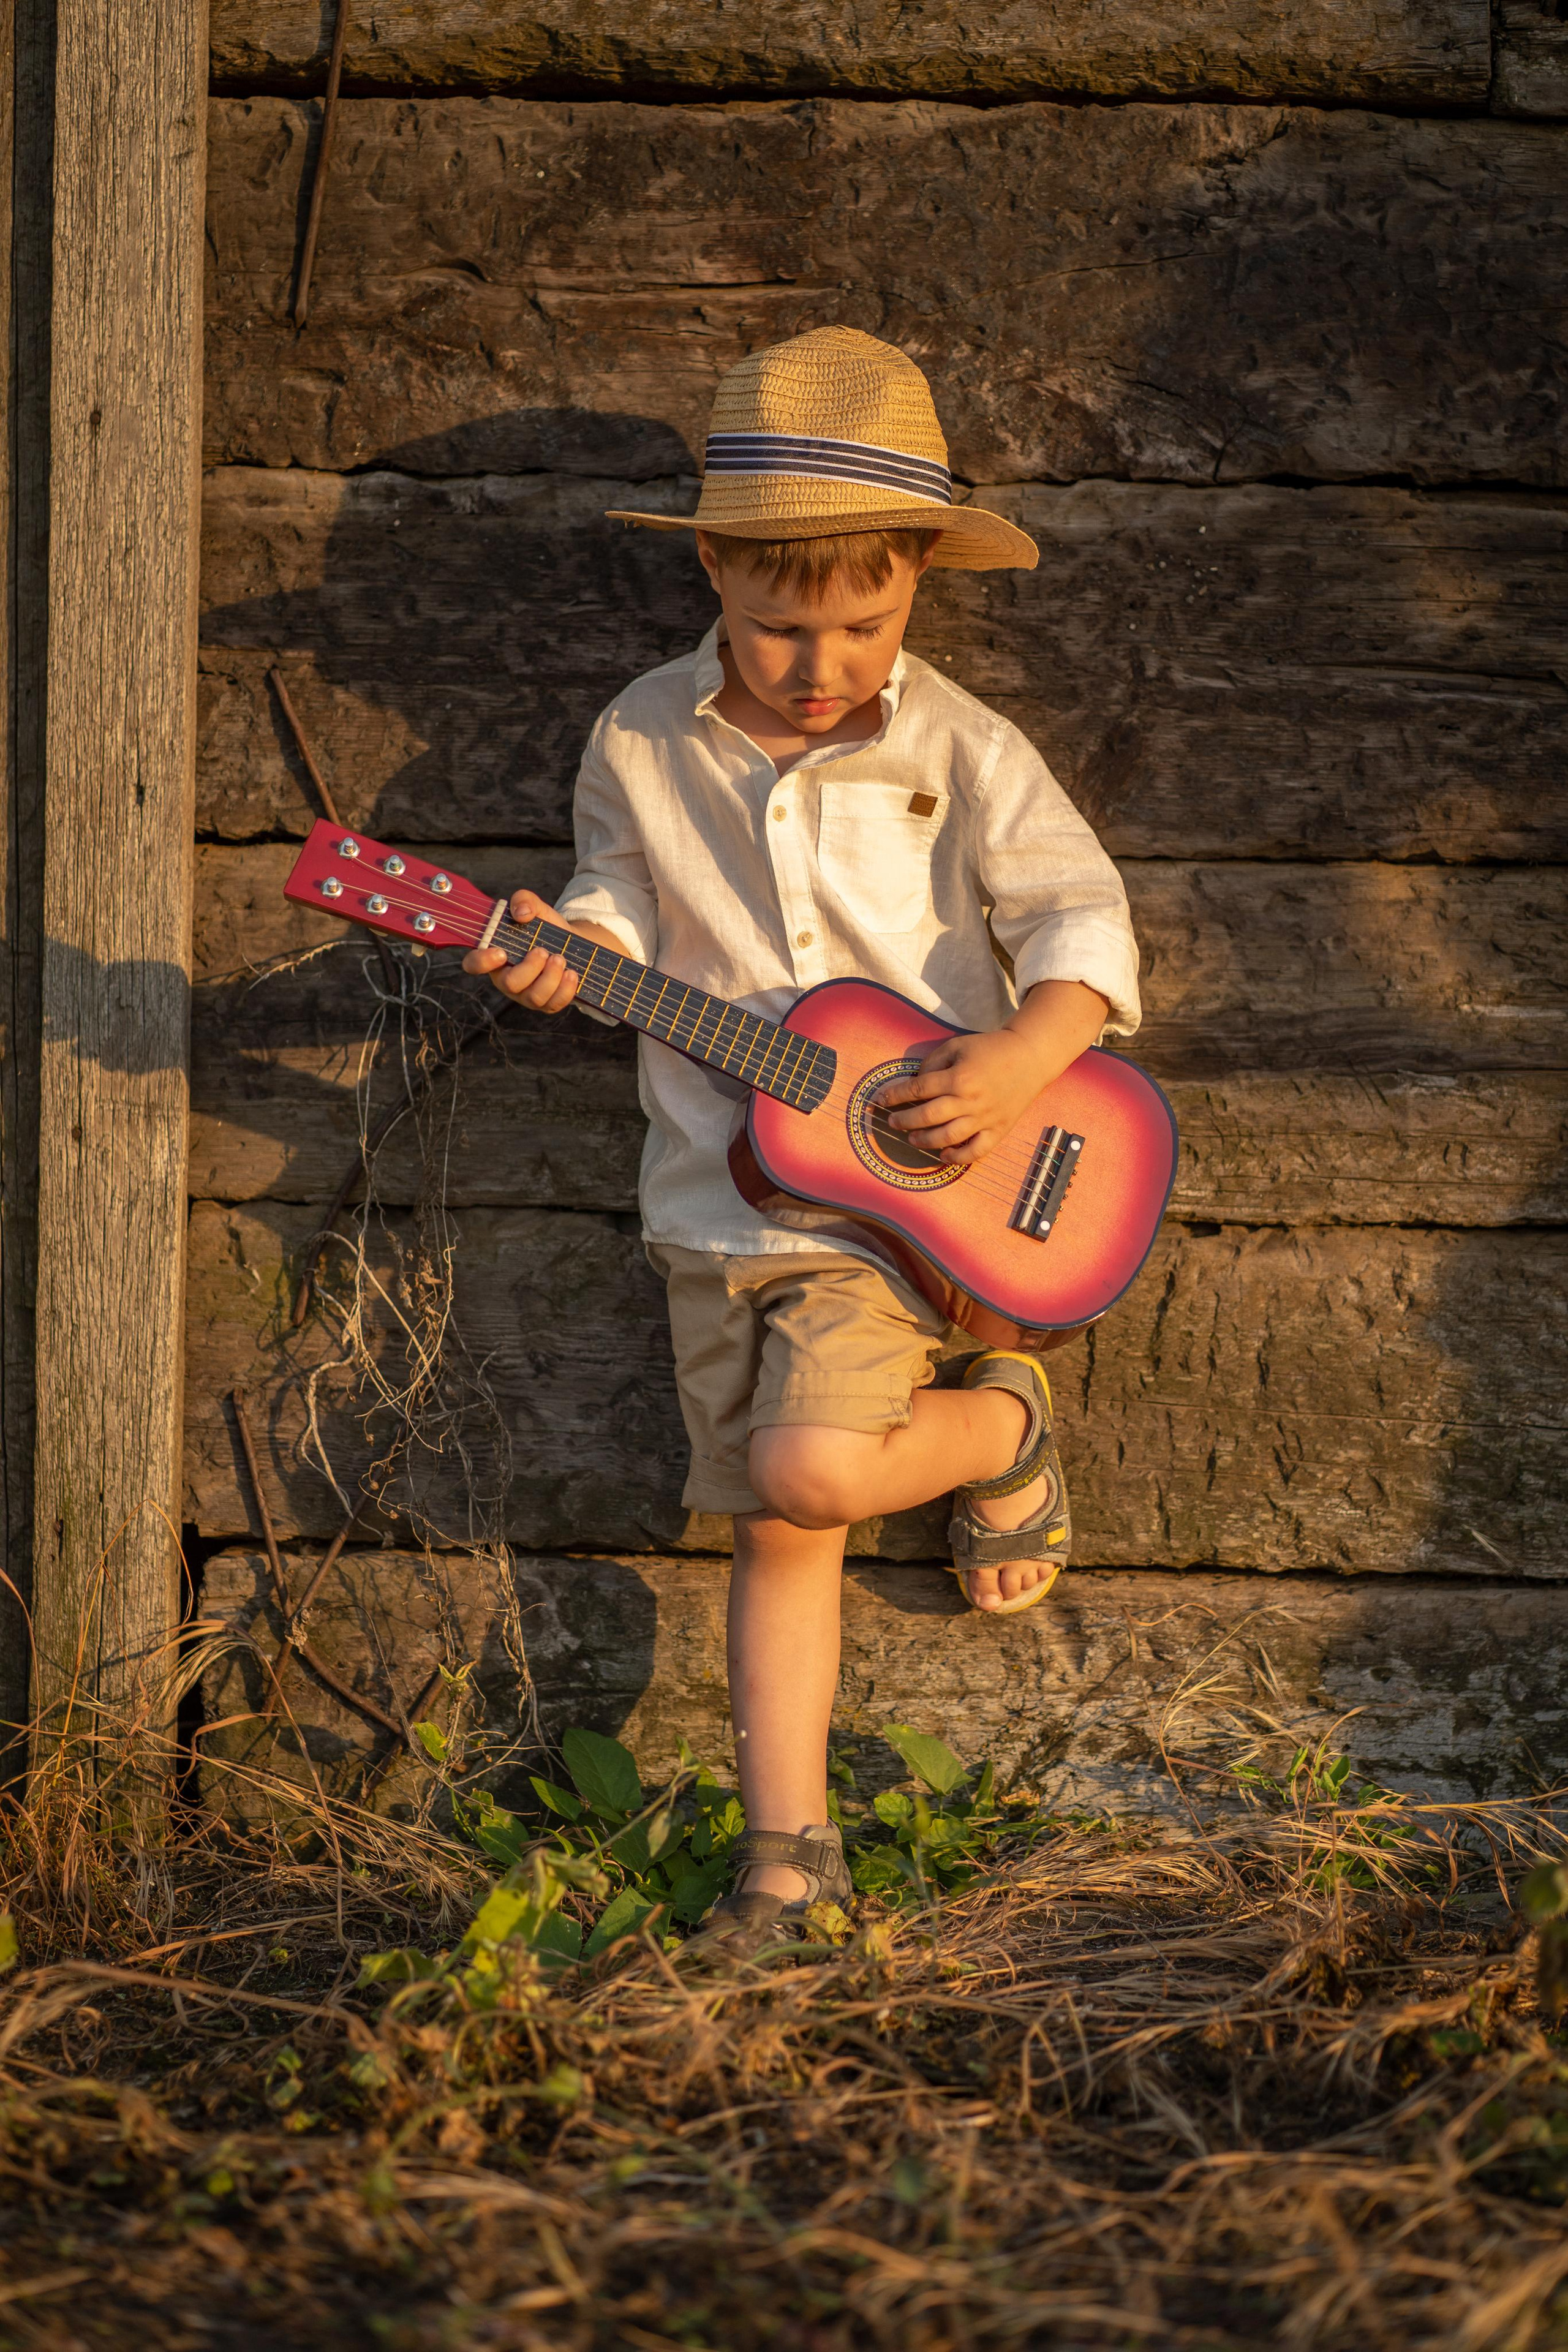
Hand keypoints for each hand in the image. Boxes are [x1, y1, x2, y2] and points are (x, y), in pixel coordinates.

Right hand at [462, 888, 581, 1013]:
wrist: (571, 943)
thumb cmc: (545, 927)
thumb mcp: (535, 907)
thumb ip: (523, 900)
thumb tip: (522, 912)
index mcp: (494, 957)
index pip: (474, 964)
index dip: (482, 962)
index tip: (501, 952)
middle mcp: (507, 979)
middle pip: (510, 984)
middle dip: (530, 968)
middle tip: (544, 951)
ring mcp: (527, 995)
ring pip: (533, 998)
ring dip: (550, 977)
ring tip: (560, 958)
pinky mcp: (547, 1004)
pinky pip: (553, 1005)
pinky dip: (565, 989)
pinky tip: (571, 973)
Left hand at [874, 1027, 1055, 1163]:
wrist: (1030, 1057)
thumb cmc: (990, 1049)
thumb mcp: (957, 1045)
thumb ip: (933, 1063)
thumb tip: (916, 1084)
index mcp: (959, 1077)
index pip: (918, 1089)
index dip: (895, 1095)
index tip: (879, 1100)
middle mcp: (970, 1100)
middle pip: (928, 1116)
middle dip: (904, 1120)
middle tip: (892, 1122)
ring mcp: (985, 1118)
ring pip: (948, 1137)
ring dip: (924, 1140)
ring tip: (912, 1139)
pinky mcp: (999, 1129)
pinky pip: (976, 1151)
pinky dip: (958, 1157)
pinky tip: (943, 1155)